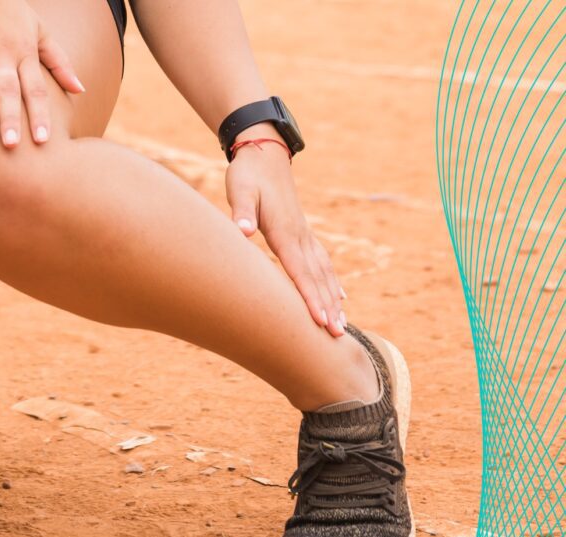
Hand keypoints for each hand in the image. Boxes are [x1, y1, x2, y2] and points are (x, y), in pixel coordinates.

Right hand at [0, 0, 84, 146]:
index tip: (43, 140)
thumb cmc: (11, 11)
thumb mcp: (40, 31)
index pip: (35, 87)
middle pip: (9, 88)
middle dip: (12, 117)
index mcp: (24, 51)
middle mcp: (1, 51)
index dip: (39, 114)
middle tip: (13, 146)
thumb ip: (59, 62)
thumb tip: (80, 90)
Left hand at [225, 126, 346, 336]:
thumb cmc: (248, 174)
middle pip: (317, 278)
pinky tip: (340, 296)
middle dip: (328, 307)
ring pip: (324, 273)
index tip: (320, 320)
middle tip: (339, 335)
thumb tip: (243, 231)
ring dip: (333, 299)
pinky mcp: (302, 232)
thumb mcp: (241, 190)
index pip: (299, 271)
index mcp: (285, 231)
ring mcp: (304, 234)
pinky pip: (322, 263)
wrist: (263, 153)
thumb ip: (242, 212)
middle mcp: (300, 236)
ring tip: (343, 325)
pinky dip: (332, 282)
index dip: (310, 297)